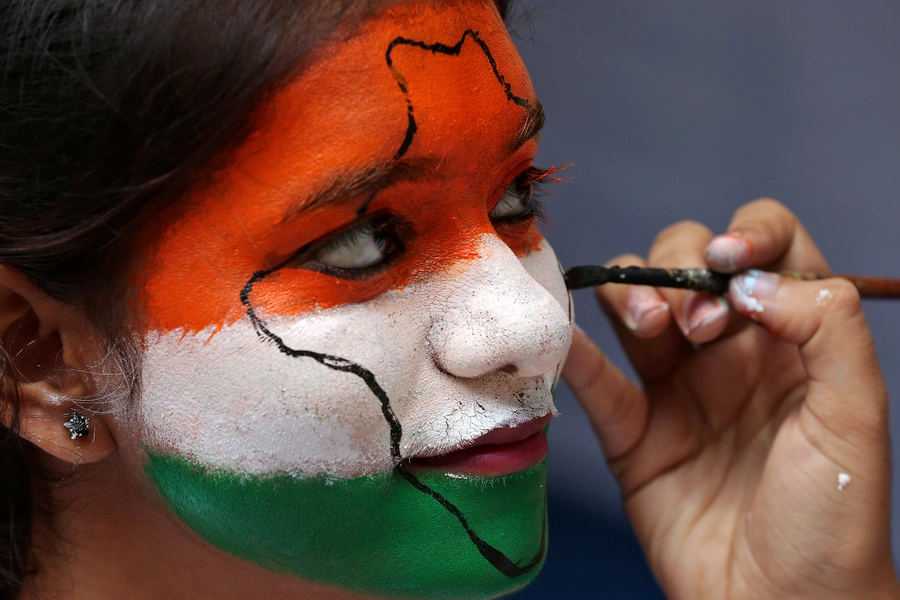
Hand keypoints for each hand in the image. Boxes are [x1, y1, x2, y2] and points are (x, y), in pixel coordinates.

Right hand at [563, 199, 899, 598]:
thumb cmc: (833, 520)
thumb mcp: (854, 415)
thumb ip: (826, 328)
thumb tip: (752, 279)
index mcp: (794, 339)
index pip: (769, 248)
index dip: (745, 233)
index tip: (727, 259)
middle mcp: (730, 352)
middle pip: (685, 264)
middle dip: (678, 272)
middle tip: (693, 326)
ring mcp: (677, 389)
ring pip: (635, 307)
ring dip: (630, 297)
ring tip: (650, 329)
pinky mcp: (633, 432)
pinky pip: (595, 381)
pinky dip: (574, 354)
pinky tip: (565, 340)